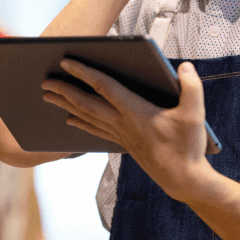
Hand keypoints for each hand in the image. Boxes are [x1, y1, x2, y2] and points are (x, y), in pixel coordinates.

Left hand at [41, 59, 213, 201]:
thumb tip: (184, 66)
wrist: (183, 178)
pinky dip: (80, 123)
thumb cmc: (187, 146)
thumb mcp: (195, 113)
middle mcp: (121, 122)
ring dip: (65, 105)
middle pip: (85, 103)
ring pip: (86, 117)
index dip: (83, 72)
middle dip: (63, 91)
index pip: (103, 86)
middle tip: (44, 82)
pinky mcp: (123, 143)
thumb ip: (191, 86)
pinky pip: (95, 130)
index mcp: (134, 111)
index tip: (66, 61)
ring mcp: (120, 134)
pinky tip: (69, 120)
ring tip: (48, 97)